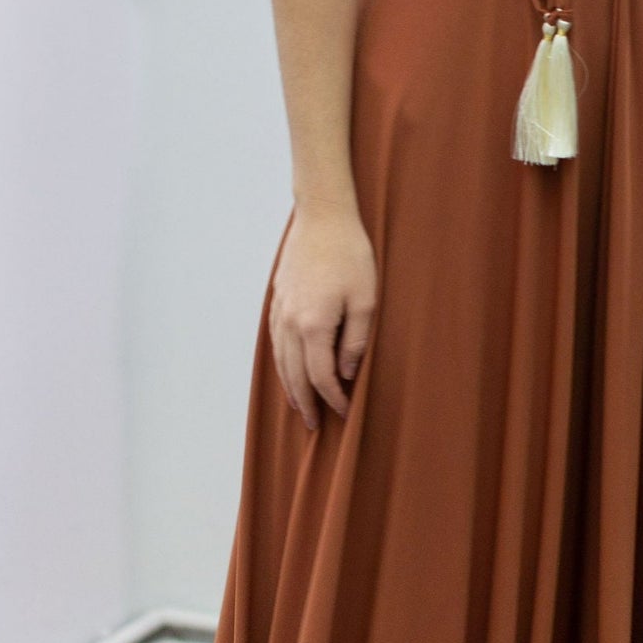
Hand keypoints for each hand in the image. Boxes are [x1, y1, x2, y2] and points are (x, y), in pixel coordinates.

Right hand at [269, 204, 377, 429]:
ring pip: (280, 361)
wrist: (322, 218)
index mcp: (314, 325)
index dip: (333, 399)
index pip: (320, 376)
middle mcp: (290, 323)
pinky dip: (281, 364)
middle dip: (306, 402)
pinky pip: (275, 343)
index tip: (345, 413)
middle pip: (294, 375)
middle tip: (315, 425)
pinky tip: (288, 371)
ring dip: (290, 387)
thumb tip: (346, 374)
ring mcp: (280, 312)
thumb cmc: (351, 256)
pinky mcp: (277, 301)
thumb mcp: (366, 300)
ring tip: (299, 406)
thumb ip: (356, 342)